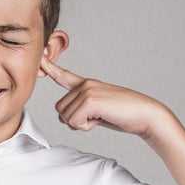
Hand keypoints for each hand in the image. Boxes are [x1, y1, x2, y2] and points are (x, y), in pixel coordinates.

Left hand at [40, 56, 169, 137]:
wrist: (145, 115)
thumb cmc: (123, 115)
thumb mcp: (97, 112)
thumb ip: (78, 111)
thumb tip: (61, 118)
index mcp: (86, 85)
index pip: (64, 76)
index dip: (50, 68)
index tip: (39, 57)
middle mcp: (85, 84)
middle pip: (60, 109)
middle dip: (75, 120)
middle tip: (96, 117)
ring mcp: (87, 90)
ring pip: (65, 117)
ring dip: (81, 124)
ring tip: (101, 117)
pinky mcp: (90, 100)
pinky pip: (74, 122)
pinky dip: (86, 127)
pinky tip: (101, 119)